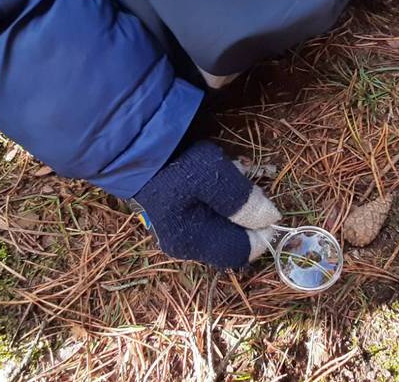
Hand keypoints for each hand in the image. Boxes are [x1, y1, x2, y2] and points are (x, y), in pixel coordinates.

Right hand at [133, 141, 280, 267]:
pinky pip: (209, 212)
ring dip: (234, 203)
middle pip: (232, 239)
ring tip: (232, 174)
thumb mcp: (210, 175)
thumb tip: (271, 219)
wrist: (127, 145)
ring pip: (222, 224)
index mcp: (192, 243)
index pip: (240, 253)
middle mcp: (185, 243)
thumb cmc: (170, 163)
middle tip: (249, 183)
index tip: (271, 208)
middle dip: (247, 214)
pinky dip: (220, 197)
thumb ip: (241, 200)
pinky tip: (217, 176)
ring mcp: (179, 228)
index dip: (262, 234)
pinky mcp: (177, 212)